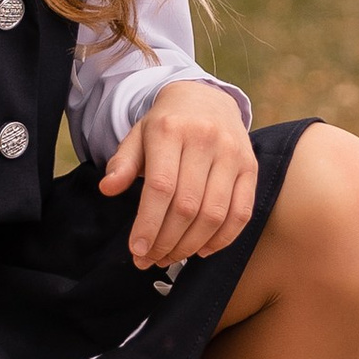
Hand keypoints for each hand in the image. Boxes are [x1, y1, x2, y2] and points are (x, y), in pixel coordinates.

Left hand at [99, 80, 254, 271]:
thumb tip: (107, 188)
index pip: (161, 187)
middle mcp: (206, 139)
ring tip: (170, 257)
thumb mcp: (138, 136)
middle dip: (166, 241)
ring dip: (190, 245)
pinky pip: (242, 213)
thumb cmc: (167, 125)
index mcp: (171, 130)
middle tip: (150, 259)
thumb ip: (122, 163)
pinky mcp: (250, 167)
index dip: (149, 224)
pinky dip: (222, 239)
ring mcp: (232, 154)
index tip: (136, 249)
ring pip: (214, 214)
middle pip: (187, 206)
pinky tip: (201, 249)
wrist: (206, 99)